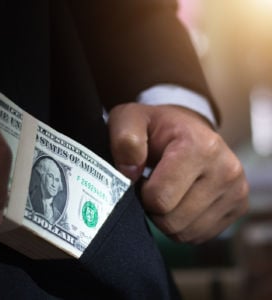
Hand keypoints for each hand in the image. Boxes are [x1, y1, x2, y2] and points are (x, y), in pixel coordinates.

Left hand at [108, 103, 248, 242]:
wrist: (185, 127)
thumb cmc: (154, 127)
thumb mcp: (129, 120)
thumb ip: (125, 141)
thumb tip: (129, 174)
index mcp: (200, 147)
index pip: (159, 199)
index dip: (140, 192)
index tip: (142, 176)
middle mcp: (226, 170)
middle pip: (172, 221)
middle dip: (152, 208)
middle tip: (152, 185)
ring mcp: (236, 191)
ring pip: (185, 233)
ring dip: (166, 218)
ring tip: (166, 191)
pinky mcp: (238, 207)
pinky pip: (199, 236)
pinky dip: (182, 224)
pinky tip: (180, 201)